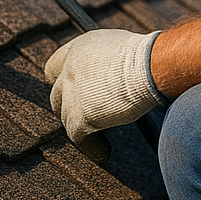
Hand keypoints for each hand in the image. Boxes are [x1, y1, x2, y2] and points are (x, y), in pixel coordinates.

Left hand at [44, 29, 161, 142]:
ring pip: (66, 117)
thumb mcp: (116, 47)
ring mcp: (72, 93)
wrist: (148, 66)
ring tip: (98, 137)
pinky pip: (77, 137)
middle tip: (86, 116)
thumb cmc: (144, 56)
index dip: (62, 81)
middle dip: (69, 107)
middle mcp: (69, 69)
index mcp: (76, 50)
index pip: (53, 68)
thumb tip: (115, 71)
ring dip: (80, 128)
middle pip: (57, 95)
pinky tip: (103, 152)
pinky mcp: (81, 115)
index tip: (73, 92)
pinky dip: (91, 146)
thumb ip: (104, 60)